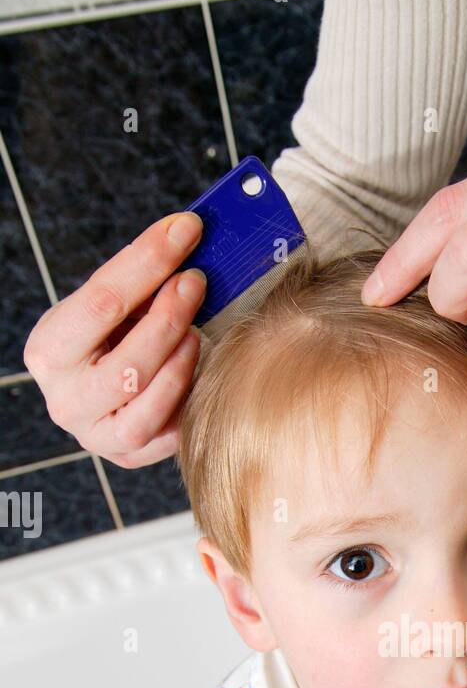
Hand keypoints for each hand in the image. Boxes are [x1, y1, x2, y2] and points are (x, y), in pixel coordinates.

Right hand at [23, 212, 206, 467]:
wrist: (92, 389)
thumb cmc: (105, 338)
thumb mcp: (109, 307)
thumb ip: (139, 281)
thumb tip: (189, 236)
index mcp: (49, 352)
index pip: (102, 302)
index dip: (148, 262)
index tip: (185, 230)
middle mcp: (66, 401)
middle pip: (128, 364)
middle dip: (170, 317)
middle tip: (196, 282)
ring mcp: (97, 436)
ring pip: (149, 407)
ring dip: (182, 363)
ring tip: (195, 332)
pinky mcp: (128, 456)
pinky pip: (169, 434)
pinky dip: (188, 398)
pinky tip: (196, 369)